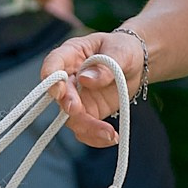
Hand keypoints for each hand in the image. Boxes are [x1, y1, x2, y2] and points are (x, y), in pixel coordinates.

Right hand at [39, 29, 140, 146]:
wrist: (136, 65)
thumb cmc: (123, 49)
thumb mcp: (120, 52)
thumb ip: (105, 65)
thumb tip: (86, 79)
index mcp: (71, 55)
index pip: (53, 63)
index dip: (51, 78)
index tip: (58, 90)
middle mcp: (69, 78)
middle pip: (60, 96)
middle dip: (68, 106)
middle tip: (78, 111)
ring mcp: (77, 98)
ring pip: (72, 118)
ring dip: (87, 128)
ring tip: (110, 134)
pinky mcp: (88, 113)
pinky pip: (85, 130)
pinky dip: (96, 137)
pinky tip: (113, 138)